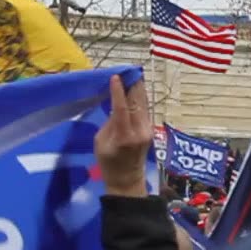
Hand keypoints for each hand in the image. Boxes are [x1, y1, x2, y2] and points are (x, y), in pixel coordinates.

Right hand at [95, 75, 153, 197]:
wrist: (126, 180)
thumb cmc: (108, 163)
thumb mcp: (100, 142)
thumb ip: (109, 122)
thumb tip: (116, 105)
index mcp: (124, 136)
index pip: (122, 108)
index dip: (118, 91)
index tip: (115, 77)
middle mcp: (139, 131)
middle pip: (137, 102)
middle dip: (133, 85)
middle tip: (127, 70)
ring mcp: (147, 130)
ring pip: (143, 104)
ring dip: (138, 89)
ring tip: (131, 75)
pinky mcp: (150, 130)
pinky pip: (144, 109)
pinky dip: (139, 98)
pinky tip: (134, 89)